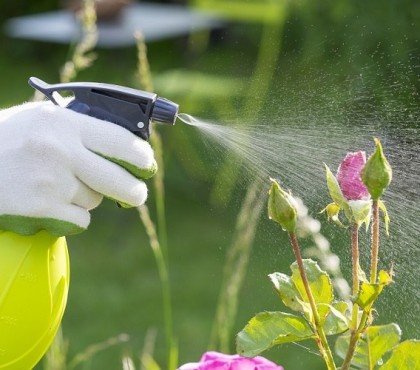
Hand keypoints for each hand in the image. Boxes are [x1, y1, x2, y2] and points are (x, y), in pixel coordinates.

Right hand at [0, 101, 156, 235]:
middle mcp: (61, 151)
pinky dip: (73, 216)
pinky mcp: (41, 209)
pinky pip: (80, 220)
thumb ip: (77, 127)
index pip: (121, 140)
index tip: (148, 164)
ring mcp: (51, 182)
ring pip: (95, 200)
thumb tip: (120, 140)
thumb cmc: (6, 138)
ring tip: (62, 186)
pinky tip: (53, 203)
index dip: (141, 156)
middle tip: (138, 194)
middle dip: (135, 191)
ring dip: (89, 198)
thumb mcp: (40, 118)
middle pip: (119, 179)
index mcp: (65, 123)